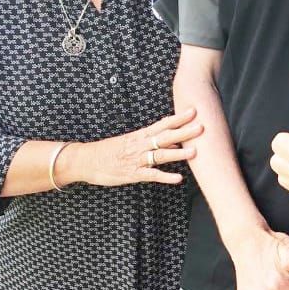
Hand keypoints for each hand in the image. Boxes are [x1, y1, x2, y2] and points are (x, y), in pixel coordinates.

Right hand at [59, 108, 201, 187]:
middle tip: (202, 126)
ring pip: (161, 155)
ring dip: (179, 154)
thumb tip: (172, 142)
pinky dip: (165, 177)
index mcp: (140, 135)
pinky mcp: (133, 174)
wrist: (86, 160)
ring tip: (195, 152)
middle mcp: (141, 145)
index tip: (194, 111)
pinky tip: (178, 179)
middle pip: (166, 136)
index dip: (179, 118)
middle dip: (184, 132)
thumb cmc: (109, 151)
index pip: (163, 124)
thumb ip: (150, 141)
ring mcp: (137, 159)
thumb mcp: (130, 141)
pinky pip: (152, 175)